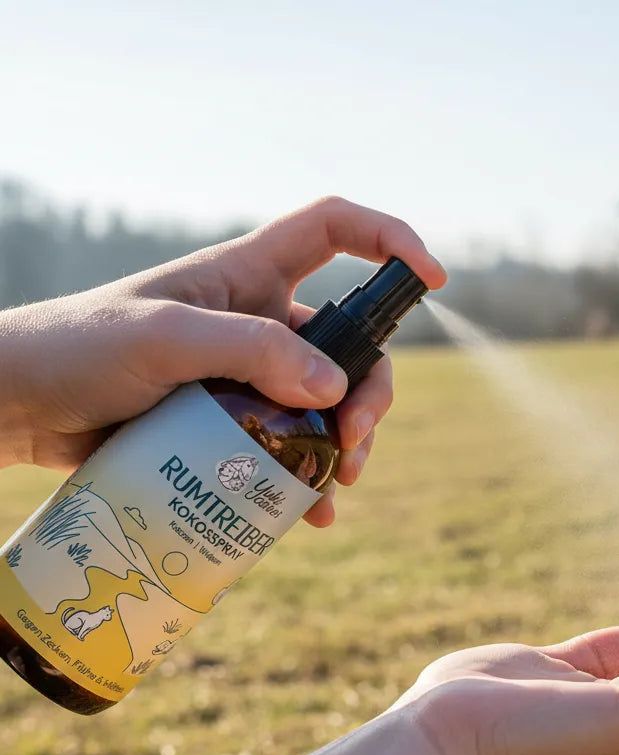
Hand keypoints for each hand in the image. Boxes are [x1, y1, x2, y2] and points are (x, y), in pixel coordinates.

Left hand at [0, 196, 445, 525]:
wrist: (22, 407)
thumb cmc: (80, 347)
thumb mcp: (165, 337)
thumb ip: (251, 351)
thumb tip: (334, 390)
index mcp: (249, 274)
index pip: (335, 232)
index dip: (390, 242)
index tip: (434, 280)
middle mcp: (260, 322)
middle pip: (350, 343)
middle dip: (370, 391)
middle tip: (355, 441)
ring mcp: (251, 379)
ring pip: (330, 406)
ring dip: (348, 445)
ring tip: (337, 486)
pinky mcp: (235, 429)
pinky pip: (294, 452)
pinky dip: (311, 483)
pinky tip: (314, 515)